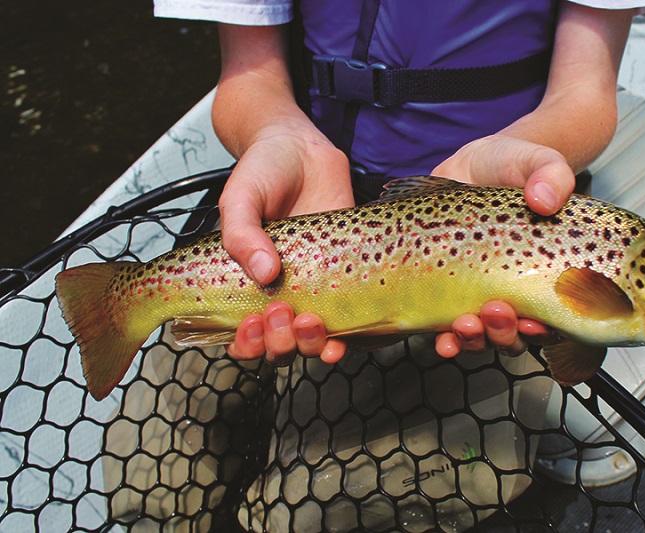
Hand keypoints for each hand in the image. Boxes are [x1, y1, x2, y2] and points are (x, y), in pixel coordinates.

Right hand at [221, 123, 353, 362]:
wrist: (301, 148)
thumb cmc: (263, 172)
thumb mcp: (239, 198)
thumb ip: (241, 234)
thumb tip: (264, 273)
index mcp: (247, 283)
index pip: (244, 334)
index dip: (246, 342)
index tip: (253, 323)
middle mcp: (282, 293)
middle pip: (279, 345)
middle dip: (279, 342)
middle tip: (282, 314)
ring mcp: (317, 287)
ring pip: (312, 340)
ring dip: (311, 344)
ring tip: (312, 324)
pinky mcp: (348, 275)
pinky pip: (349, 318)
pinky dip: (347, 336)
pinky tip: (344, 338)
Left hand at [428, 134, 573, 355]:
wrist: (471, 165)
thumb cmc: (514, 166)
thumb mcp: (537, 160)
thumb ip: (551, 173)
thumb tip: (546, 198)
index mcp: (547, 273)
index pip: (556, 319)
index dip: (546, 331)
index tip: (534, 322)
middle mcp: (516, 291)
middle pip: (516, 335)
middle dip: (504, 334)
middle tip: (496, 312)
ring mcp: (479, 293)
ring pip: (482, 336)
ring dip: (474, 339)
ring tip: (465, 324)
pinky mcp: (447, 290)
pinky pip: (446, 326)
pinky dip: (444, 340)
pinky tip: (440, 341)